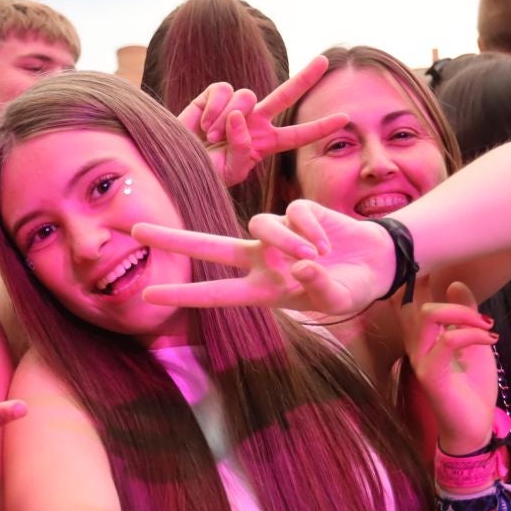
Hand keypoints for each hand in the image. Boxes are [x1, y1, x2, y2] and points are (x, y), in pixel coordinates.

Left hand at [136, 199, 396, 316]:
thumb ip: (318, 287)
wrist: (375, 263)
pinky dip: (312, 228)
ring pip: (262, 225)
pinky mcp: (296, 211)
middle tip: (135, 231)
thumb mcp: (336, 299)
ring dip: (290, 239)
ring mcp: (276, 235)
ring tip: (318, 255)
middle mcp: (261, 261)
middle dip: (173, 238)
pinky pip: (294, 213)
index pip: (215, 293)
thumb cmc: (350, 289)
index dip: (183, 292)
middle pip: (208, 246)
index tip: (148, 293)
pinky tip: (329, 242)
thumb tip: (299, 264)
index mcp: (262, 290)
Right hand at [178, 55, 346, 188]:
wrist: (177, 161)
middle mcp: (254, 121)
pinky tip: (202, 123)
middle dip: (304, 78)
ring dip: (227, 119)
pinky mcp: (213, 95)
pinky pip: (222, 91)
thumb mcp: (231, 172)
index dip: (319, 127)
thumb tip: (239, 116)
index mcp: (265, 142)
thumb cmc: (205, 172)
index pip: (298, 135)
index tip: (344, 118)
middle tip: (324, 60)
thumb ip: (242, 150)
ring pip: (247, 96)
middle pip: (285, 95)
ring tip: (212, 136)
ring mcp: (235, 106)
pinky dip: (212, 108)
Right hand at [402, 280, 498, 453]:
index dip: (418, 279)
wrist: (474, 426)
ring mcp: (421, 360)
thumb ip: (465, 313)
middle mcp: (415, 345)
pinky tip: (489, 339)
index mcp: (422, 336)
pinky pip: (447, 342)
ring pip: (429, 316)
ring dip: (461, 312)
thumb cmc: (472, 385)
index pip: (408, 300)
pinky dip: (471, 334)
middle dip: (444, 293)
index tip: (441, 269)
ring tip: (486, 324)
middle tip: (472, 304)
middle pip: (414, 302)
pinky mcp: (431, 376)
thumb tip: (455, 282)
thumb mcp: (473, 341)